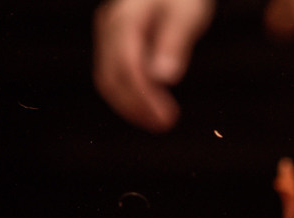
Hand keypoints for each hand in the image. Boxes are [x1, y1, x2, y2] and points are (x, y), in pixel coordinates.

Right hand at [94, 0, 214, 131]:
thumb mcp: (186, 15)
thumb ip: (174, 43)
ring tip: (157, 124)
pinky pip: (112, 75)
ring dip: (129, 107)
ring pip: (107, 79)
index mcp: (126, 19)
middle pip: (112, 76)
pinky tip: (147, 109)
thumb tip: (164, 77)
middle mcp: (109, 28)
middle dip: (136, 107)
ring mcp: (107, 35)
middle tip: (163, 126)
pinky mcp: (112, 43)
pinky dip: (127, 96)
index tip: (166, 118)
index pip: (128, 66)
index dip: (144, 96)